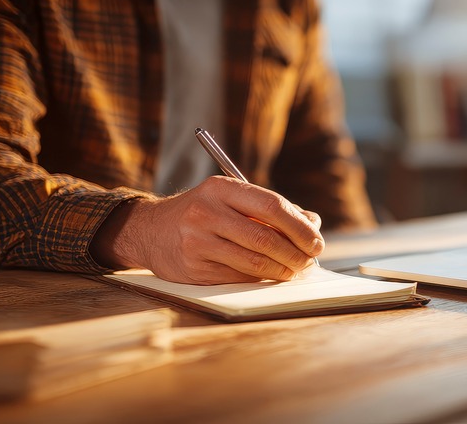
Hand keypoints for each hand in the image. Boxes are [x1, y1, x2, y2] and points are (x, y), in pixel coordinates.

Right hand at [91, 176, 323, 283]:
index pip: (272, 206)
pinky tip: (271, 276)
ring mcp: (198, 241)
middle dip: (295, 253)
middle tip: (309, 262)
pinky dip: (261, 278)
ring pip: (254, 261)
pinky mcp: (194, 268)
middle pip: (266, 237)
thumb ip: (271, 209)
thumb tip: (313, 224)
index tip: (317, 241)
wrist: (150, 231)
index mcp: (221, 188)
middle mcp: (207, 212)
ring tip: (295, 271)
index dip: (300, 227)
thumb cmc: (202, 213)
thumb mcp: (231, 199)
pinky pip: (239, 276)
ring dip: (282, 270)